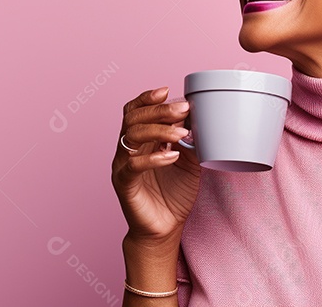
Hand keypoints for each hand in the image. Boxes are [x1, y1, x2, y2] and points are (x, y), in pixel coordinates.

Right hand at [111, 87, 200, 245]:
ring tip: (181, 133)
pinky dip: (153, 158)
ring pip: (132, 137)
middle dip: (159, 111)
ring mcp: (123, 166)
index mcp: (140, 140)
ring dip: (158, 130)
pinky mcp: (124, 185)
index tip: (167, 91)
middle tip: (183, 109)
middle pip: (134, 118)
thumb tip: (199, 117)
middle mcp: (127, 149)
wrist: (164, 229)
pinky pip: (133, 165)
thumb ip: (191, 140)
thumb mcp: (190, 162)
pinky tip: (171, 156)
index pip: (135, 110)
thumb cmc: (174, 194)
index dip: (147, 98)